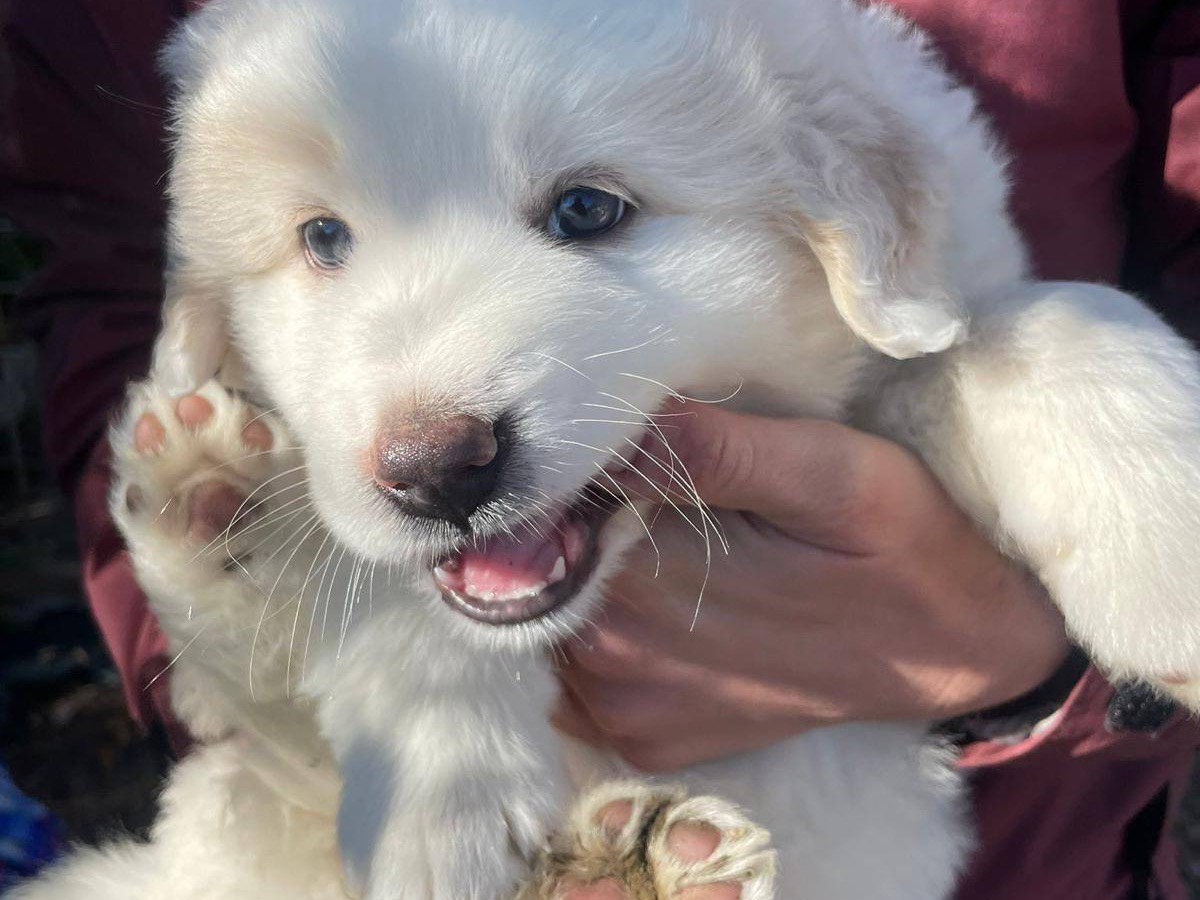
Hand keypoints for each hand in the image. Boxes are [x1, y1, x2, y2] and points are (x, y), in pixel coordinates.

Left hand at [554, 402, 1068, 771]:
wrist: (948, 650)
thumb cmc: (895, 548)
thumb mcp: (832, 473)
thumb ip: (718, 450)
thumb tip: (616, 423)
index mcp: (644, 586)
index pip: (536, 508)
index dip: (553, 463)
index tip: (591, 429)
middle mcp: (615, 660)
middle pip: (526, 563)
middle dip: (556, 512)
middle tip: (626, 472)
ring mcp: (620, 710)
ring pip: (539, 614)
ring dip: (569, 568)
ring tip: (645, 531)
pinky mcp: (637, 735)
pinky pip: (566, 672)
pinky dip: (585, 625)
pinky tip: (650, 592)